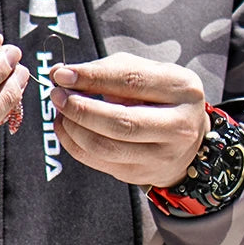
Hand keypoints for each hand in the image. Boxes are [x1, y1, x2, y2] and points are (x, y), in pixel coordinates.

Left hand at [48, 55, 208, 187]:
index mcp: (181, 89)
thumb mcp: (144, 72)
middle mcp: (178, 126)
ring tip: (61, 110)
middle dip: (81, 108)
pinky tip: (67, 127)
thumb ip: (104, 70)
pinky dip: (74, 143)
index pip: (131, 81)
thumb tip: (60, 74)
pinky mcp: (140, 173)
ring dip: (74, 127)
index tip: (63, 75)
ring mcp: (161, 156)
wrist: (185, 138)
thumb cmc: (159, 97)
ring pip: (106, 146)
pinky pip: (98, 161)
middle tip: (58, 95)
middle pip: (121, 122)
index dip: (93, 78)